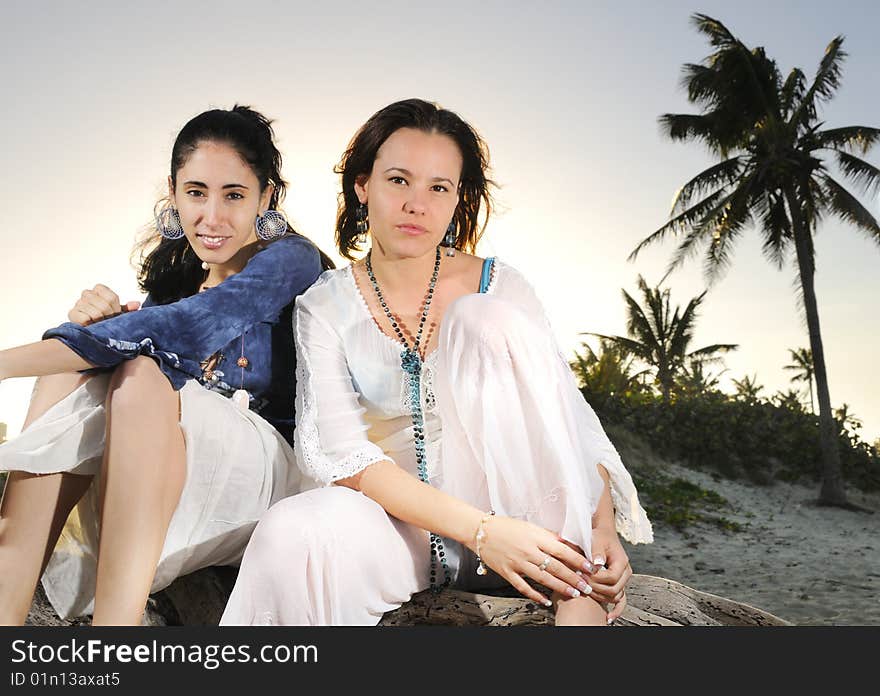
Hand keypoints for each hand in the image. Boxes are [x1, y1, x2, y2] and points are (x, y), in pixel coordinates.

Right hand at [68, 285, 140, 325]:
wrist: (90, 331)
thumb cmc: (106, 320)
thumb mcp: (118, 314)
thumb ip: (127, 309)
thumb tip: (136, 304)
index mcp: (99, 289)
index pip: (111, 297)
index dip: (115, 308)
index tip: (114, 314)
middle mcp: (87, 293)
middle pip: (105, 305)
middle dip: (109, 316)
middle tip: (106, 321)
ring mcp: (78, 302)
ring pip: (96, 313)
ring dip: (100, 322)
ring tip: (98, 324)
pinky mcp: (72, 313)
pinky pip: (85, 318)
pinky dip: (90, 324)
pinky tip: (89, 325)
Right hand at [474, 516, 593, 606]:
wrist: (480, 531)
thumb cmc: (506, 526)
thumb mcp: (530, 526)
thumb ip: (548, 536)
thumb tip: (567, 544)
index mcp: (535, 537)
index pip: (561, 550)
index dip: (577, 560)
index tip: (589, 568)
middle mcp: (528, 551)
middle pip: (555, 567)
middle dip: (574, 578)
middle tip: (587, 587)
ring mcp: (517, 563)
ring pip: (543, 579)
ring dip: (560, 587)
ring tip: (574, 594)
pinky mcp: (507, 573)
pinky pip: (523, 587)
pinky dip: (536, 595)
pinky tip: (547, 600)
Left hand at [583, 525, 631, 622]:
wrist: (602, 534)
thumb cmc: (599, 536)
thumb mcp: (597, 540)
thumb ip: (596, 551)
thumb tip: (596, 563)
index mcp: (622, 562)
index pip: (611, 577)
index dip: (596, 579)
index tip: (582, 574)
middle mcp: (625, 572)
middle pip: (613, 589)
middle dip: (595, 588)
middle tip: (581, 582)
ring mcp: (622, 580)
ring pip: (615, 596)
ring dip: (600, 596)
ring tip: (585, 592)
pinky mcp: (618, 584)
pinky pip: (621, 601)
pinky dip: (616, 610)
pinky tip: (608, 617)